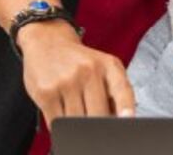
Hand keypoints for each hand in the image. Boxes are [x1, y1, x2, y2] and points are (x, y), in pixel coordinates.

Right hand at [17, 19, 134, 121]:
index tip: (127, 118)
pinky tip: (63, 115)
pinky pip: (56, 123)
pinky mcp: (45, 93)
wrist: (48, 41)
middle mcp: (88, 71)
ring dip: (77, 128)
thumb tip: (121, 122)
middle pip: (97, 114)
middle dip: (98, 128)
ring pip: (76, 123)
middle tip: (96, 131)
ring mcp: (66, 82)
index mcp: (109, 65)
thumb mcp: (104, 66)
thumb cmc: (80, 60)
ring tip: (76, 115)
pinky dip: (61, 127)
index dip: (125, 106)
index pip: (121, 89)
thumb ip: (116, 92)